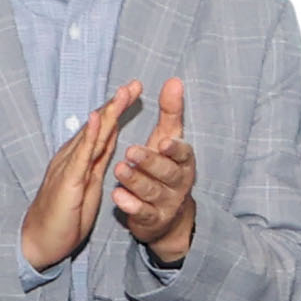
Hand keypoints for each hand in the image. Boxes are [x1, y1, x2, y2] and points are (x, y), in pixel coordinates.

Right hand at [22, 87, 137, 270]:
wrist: (41, 240)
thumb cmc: (64, 216)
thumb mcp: (88, 187)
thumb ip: (95, 165)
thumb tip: (107, 146)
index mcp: (80, 161)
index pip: (102, 131)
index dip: (117, 111)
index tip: (133, 93)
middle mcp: (73, 158)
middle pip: (98, 127)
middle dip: (115, 105)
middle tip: (134, 84)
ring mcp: (69, 167)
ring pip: (91, 135)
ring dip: (107, 113)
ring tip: (122, 93)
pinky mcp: (68, 180)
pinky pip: (81, 155)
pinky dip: (90, 135)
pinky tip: (98, 120)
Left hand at [107, 77, 195, 267]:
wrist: (169, 216)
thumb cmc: (165, 168)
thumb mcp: (169, 140)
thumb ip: (171, 112)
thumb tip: (174, 81)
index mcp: (183, 161)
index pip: (183, 153)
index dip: (175, 148)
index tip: (164, 142)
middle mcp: (178, 182)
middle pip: (166, 172)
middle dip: (150, 162)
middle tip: (131, 152)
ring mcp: (166, 203)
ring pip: (152, 192)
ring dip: (136, 181)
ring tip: (119, 171)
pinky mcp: (152, 219)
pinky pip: (143, 213)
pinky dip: (131, 205)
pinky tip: (117, 196)